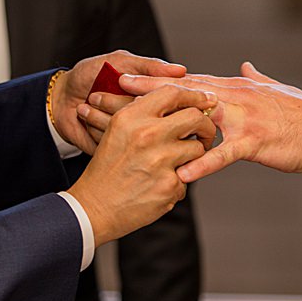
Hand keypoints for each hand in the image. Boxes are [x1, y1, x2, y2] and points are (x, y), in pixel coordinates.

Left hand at [50, 50, 185, 154]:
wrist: (60, 98)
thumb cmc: (88, 76)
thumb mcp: (118, 61)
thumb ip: (148, 66)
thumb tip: (180, 70)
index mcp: (152, 95)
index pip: (167, 98)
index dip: (149, 92)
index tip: (123, 84)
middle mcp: (147, 116)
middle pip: (148, 117)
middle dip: (115, 103)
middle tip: (94, 94)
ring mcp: (133, 135)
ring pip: (130, 132)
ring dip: (101, 116)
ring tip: (86, 104)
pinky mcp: (118, 150)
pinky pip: (114, 145)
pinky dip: (95, 130)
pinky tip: (84, 118)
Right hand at [67, 84, 217, 245]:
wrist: (95, 206)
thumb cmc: (107, 168)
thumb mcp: (117, 130)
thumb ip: (144, 113)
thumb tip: (178, 99)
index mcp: (132, 118)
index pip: (172, 93)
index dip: (194, 95)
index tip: (206, 100)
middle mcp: (147, 135)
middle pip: (195, 118)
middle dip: (206, 125)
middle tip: (204, 133)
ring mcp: (160, 161)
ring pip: (197, 148)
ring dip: (193, 155)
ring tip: (177, 162)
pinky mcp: (169, 185)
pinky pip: (189, 176)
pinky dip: (179, 181)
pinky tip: (160, 184)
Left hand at [119, 62, 301, 182]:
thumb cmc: (301, 114)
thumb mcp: (275, 91)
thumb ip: (255, 78)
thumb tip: (246, 65)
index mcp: (234, 88)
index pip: (187, 82)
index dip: (154, 79)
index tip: (123, 77)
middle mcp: (233, 97)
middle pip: (181, 92)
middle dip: (144, 92)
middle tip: (110, 92)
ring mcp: (243, 118)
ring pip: (195, 117)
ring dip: (162, 123)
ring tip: (131, 129)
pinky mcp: (254, 141)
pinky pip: (224, 153)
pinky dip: (203, 162)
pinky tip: (181, 173)